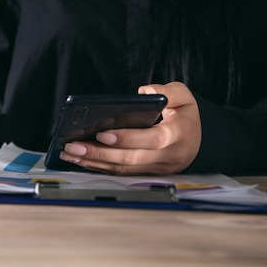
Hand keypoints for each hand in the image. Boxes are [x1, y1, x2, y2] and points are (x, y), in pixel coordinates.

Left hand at [59, 82, 200, 173]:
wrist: (198, 142)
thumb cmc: (186, 116)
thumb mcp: (185, 96)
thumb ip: (168, 91)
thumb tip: (143, 92)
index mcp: (177, 135)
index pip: (152, 139)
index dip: (127, 138)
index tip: (103, 133)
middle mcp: (166, 156)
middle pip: (130, 159)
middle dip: (99, 153)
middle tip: (72, 146)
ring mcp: (155, 169)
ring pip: (122, 169)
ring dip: (93, 162)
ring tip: (69, 154)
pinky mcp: (145, 174)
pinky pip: (120, 173)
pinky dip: (99, 167)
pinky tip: (80, 159)